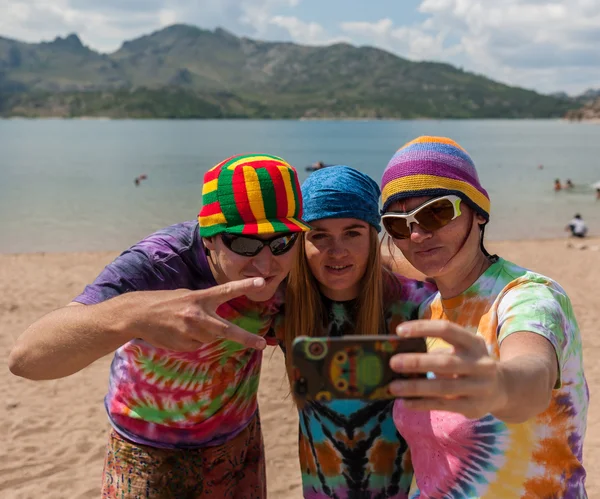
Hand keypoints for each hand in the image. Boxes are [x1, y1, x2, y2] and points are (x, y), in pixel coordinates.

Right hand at [116, 277, 269, 350]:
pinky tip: (178, 332)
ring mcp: (190, 333)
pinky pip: (197, 345)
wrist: (137, 315)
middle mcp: (197, 316)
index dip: (245, 286)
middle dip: (246, 338)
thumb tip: (218, 324)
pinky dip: (193, 340)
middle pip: (227, 330)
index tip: (262, 282)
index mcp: (199, 298)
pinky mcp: (183, 345)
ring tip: (184, 325)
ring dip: (204, 334)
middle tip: (262, 343)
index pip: (226, 291)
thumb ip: (204, 305)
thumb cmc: (164, 302)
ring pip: (209, 339)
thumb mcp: (186, 296)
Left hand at [388, 320, 506, 418]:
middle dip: (416, 362)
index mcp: (473, 343)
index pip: (446, 330)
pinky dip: (422, 404)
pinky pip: (443, 405)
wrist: (504, 388)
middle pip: (444, 362)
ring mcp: (479, 387)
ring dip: (415, 387)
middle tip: (392, 363)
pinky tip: (405, 402)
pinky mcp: (474, 407)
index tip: (399, 331)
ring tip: (393, 387)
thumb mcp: (463, 350)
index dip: (423, 328)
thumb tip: (403, 356)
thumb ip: (439, 351)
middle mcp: (480, 364)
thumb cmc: (471, 364)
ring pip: (442, 387)